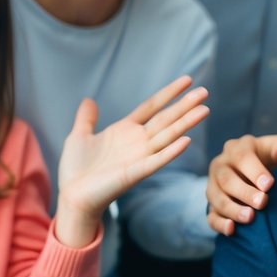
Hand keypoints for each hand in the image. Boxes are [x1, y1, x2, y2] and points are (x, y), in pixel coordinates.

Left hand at [56, 76, 208, 247]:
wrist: (72, 196)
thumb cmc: (76, 169)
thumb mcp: (80, 136)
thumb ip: (87, 119)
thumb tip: (88, 100)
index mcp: (126, 130)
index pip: (152, 106)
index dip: (169, 93)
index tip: (187, 80)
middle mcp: (138, 141)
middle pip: (166, 118)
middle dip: (185, 105)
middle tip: (204, 92)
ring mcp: (140, 156)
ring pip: (167, 135)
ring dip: (186, 123)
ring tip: (203, 110)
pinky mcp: (136, 173)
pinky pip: (157, 160)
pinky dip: (171, 151)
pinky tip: (186, 140)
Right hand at [206, 134, 276, 234]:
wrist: (257, 174)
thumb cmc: (270, 158)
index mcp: (237, 148)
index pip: (241, 157)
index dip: (255, 171)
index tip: (269, 185)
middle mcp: (221, 165)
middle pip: (226, 179)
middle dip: (244, 192)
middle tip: (262, 203)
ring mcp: (213, 185)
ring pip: (216, 198)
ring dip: (232, 209)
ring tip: (250, 218)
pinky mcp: (212, 205)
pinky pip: (211, 216)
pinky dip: (220, 224)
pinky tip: (232, 229)